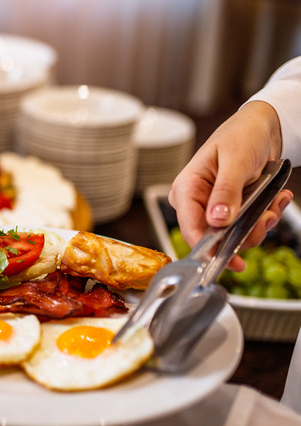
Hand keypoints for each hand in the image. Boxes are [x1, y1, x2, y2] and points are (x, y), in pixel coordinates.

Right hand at [168, 101, 291, 270]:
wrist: (261, 127)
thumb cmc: (242, 135)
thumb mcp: (235, 161)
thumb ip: (226, 192)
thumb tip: (217, 221)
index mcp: (186, 189)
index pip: (190, 229)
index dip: (209, 249)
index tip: (232, 260)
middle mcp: (195, 202)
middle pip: (214, 238)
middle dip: (245, 233)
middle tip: (268, 217)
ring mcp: (212, 207)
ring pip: (233, 236)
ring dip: (260, 224)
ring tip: (275, 203)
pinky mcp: (230, 210)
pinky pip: (245, 226)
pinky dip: (265, 217)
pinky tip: (276, 200)